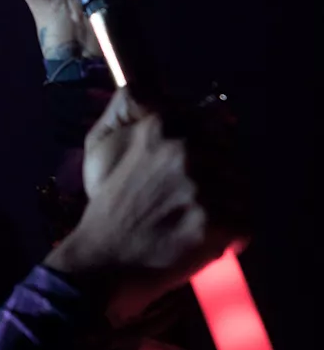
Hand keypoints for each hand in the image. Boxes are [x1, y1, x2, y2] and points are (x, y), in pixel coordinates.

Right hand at [45, 88, 242, 321]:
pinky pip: (245, 223)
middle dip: (221, 180)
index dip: (209, 152)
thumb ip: (131, 108)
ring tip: (198, 223)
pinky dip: (233, 237)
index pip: (212, 125)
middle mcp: (182, 150)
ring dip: (228, 208)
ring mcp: (200, 186)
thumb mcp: (103, 142)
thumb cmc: (107, 206)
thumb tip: (159, 88)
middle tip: (194, 204)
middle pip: (231, 157)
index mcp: (160, 126)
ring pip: (241, 190)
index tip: (195, 172)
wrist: (103, 261)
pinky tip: (207, 241)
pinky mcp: (214, 223)